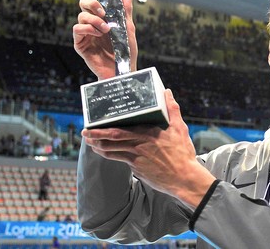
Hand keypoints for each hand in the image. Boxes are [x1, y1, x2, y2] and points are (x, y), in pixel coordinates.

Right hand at [73, 0, 137, 79]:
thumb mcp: (128, 28)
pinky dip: (88, 28)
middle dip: (92, 3)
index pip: (92, 0)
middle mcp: (92, 23)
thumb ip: (126, 11)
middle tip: (104, 12)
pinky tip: (98, 34)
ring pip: (81, 16)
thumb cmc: (126, 51)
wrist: (123, 69)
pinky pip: (77, 29)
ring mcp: (85, 33)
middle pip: (83, 4)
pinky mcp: (80, 43)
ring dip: (94, 20)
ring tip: (106, 29)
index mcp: (102, 17)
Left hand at [81, 89, 215, 208]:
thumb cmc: (182, 153)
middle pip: (110, 140)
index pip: (119, 129)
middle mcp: (138, 145)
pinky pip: (120, 160)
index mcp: (147, 133)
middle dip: (95, 136)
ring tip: (91, 142)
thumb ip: (172, 109)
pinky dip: (110, 155)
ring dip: (98, 146)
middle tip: (85, 132)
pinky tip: (107, 152)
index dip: (104, 127)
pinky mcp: (136, 169)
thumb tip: (166, 92)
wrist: (184, 178)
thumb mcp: (180, 128)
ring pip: (111, 152)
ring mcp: (135, 158)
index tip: (94, 122)